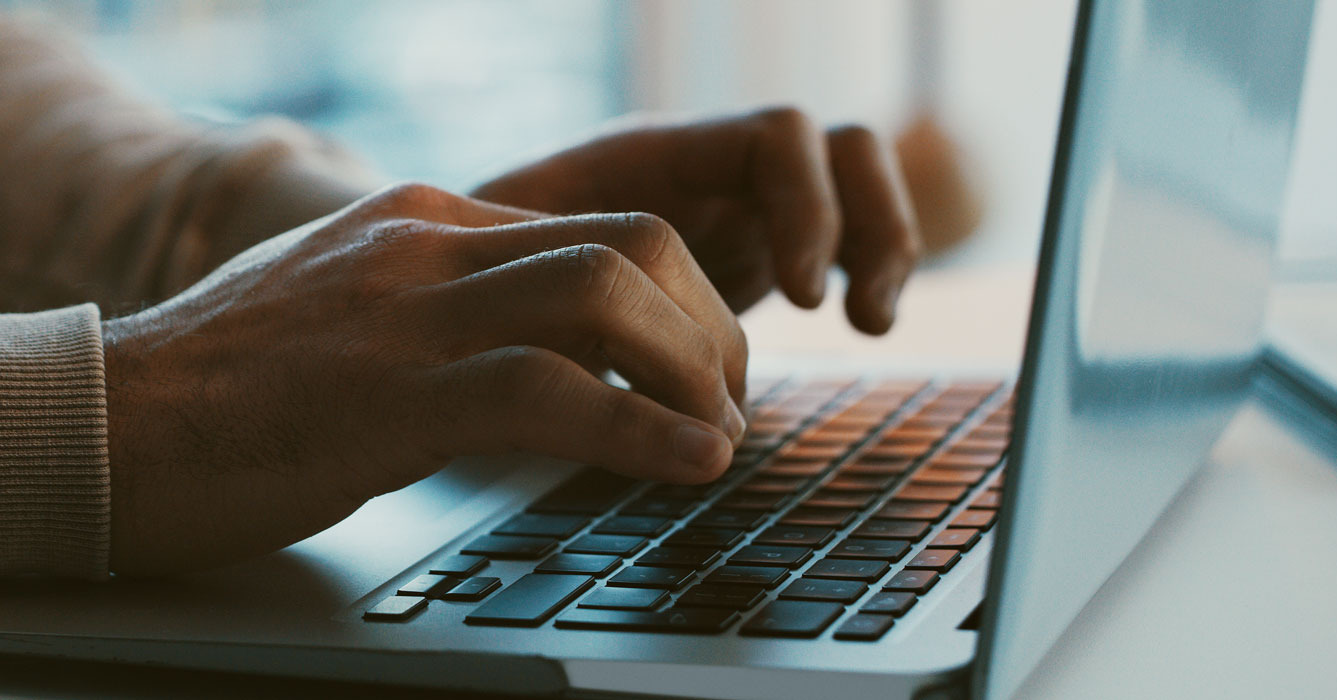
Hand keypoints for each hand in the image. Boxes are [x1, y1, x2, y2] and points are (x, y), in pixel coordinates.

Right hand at [103, 184, 747, 573]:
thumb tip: (519, 353)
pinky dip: (643, 431)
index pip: (598, 225)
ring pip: (608, 296)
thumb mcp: (337, 316)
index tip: (701, 371)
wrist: (93, 426)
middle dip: (709, 326)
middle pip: (631, 241)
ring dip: (695, 372)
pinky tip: (686, 465)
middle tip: (725, 405)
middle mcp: (421, 246)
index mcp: (416, 221)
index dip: (680, 299)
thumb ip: (426, 310)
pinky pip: (552, 392)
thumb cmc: (210, 394)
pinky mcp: (386, 397)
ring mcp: (403, 315)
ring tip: (718, 439)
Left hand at [471, 107, 921, 334]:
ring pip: (852, 185)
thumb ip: (557, 285)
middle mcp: (704, 168)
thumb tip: (587, 336)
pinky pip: (840, 235)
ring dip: (882, 243)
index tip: (802, 295)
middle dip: (864, 223)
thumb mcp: (504, 274)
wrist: (453, 281)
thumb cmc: (466, 273)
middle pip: (834, 148)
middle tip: (843, 314)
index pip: (772, 138)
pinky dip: (865, 269)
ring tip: (870, 322)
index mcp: (651, 156)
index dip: (804, 207)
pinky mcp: (747, 252)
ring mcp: (733, 205)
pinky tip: (860, 325)